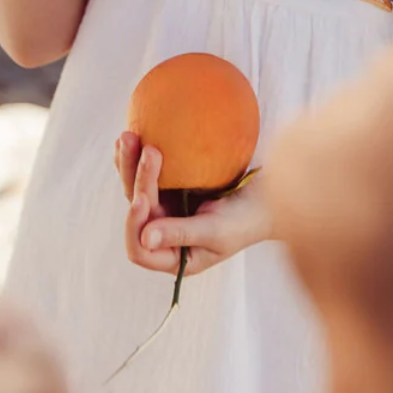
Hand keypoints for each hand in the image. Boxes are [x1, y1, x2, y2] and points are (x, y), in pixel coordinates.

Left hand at [115, 132, 272, 276]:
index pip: (140, 248)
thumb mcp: (216, 231)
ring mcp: (165, 210)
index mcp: (174, 256)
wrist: (264, 199)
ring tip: (128, 137)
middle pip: (136, 212)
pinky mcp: (170, 188)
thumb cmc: (246, 221)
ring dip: (130, 164)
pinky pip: (148, 174)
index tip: (143, 198)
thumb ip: (181, 233)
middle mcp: (163, 234)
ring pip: (137, 189)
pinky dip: (137, 158)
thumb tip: (145, 238)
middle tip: (146, 150)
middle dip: (136, 181)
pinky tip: (133, 136)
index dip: (135, 225)